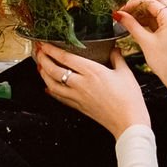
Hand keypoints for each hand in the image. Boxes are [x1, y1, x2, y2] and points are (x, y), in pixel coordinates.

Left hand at [35, 42, 149, 138]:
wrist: (128, 122)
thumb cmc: (129, 99)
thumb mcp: (125, 73)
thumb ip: (117, 58)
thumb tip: (114, 49)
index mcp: (92, 72)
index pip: (65, 58)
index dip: (51, 49)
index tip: (44, 43)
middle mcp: (81, 84)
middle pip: (53, 70)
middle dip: (42, 59)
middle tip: (38, 51)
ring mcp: (78, 96)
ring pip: (52, 84)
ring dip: (43, 74)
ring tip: (40, 66)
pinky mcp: (78, 107)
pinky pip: (59, 97)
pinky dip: (51, 90)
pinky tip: (48, 87)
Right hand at [116, 0, 166, 105]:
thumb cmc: (165, 63)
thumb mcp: (145, 42)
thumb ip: (131, 25)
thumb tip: (119, 14)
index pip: (150, 1)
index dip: (134, 3)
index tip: (122, 9)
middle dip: (139, 2)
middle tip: (125, 9)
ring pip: (157, 7)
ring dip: (143, 10)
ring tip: (129, 18)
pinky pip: (159, 17)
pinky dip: (148, 18)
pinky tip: (136, 24)